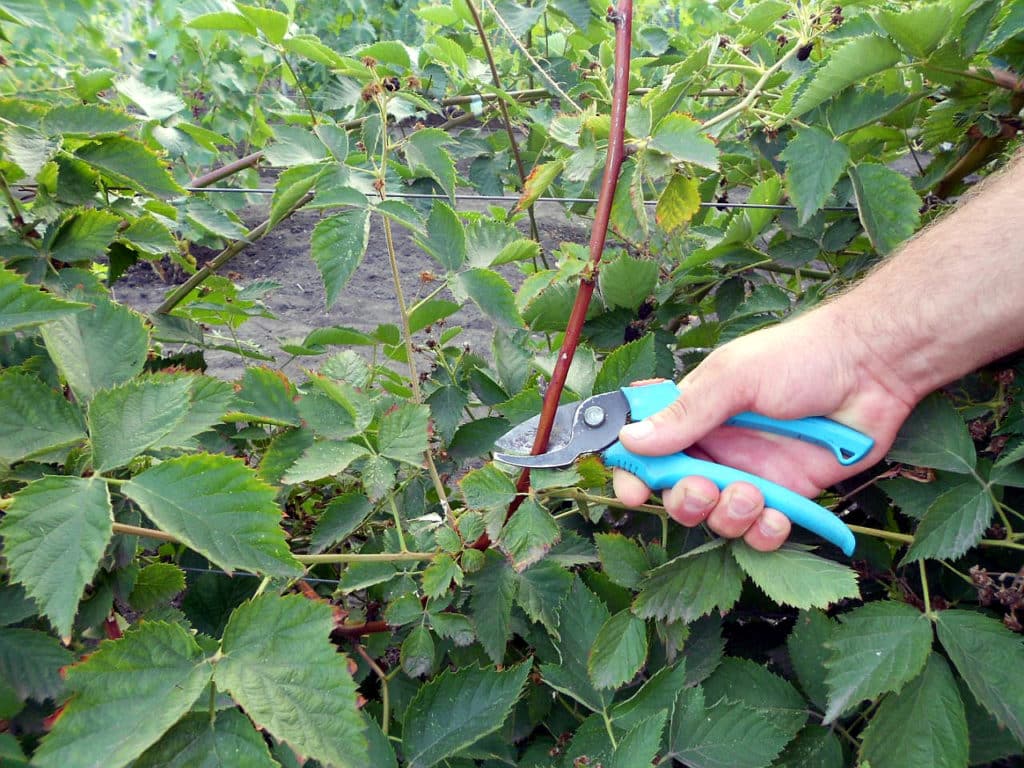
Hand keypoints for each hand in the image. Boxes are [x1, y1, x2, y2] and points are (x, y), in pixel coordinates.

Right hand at [612, 306, 916, 550]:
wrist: (873, 369)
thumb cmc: (801, 358)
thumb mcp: (734, 378)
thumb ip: (685, 413)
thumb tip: (630, 440)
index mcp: (695, 414)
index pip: (648, 449)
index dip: (635, 474)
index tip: (634, 492)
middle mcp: (718, 447)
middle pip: (678, 493)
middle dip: (685, 501)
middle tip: (703, 489)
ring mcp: (752, 473)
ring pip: (718, 518)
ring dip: (728, 516)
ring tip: (752, 495)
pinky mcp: (789, 495)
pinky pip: (762, 530)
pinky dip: (764, 532)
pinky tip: (777, 515)